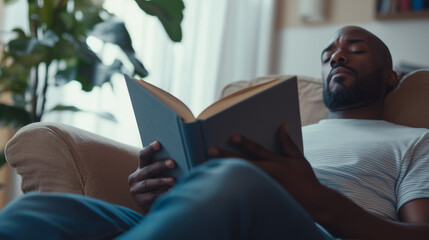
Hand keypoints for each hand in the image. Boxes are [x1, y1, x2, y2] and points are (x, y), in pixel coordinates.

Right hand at [128, 141, 175, 213]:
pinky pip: (152, 196)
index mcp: (142, 167)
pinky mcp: (140, 200)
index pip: (144, 155)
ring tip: (174, 180)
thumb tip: (181, 159)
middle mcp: (135, 177)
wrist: (156, 206)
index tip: (159, 144)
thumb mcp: (162, 175)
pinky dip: (162, 194)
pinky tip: (171, 192)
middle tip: (173, 163)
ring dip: (162, 181)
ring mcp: (136, 189)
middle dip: (161, 165)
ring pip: (148, 183)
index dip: (150, 149)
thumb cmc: (163, 187)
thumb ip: (167, 168)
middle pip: (148, 169)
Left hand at [208, 123, 322, 209]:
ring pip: (241, 177)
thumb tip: (282, 125)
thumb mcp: (298, 158)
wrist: (313, 203)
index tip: (232, 136)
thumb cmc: (305, 179)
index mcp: (276, 163)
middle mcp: (268, 174)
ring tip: (209, 167)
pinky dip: (233, 186)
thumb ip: (287, 142)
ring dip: (225, 172)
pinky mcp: (263, 197)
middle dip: (226, 156)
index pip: (257, 150)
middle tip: (210, 150)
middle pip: (243, 163)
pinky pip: (245, 190)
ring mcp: (264, 187)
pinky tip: (220, 183)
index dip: (244, 142)